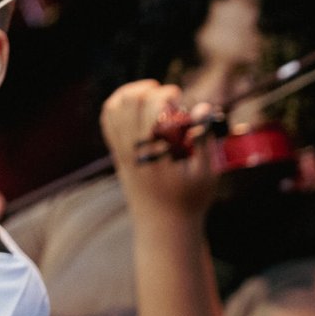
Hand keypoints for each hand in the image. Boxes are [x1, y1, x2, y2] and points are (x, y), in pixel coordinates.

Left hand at [100, 80, 217, 217]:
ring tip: (150, 95)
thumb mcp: (206, 173)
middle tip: (168, 97)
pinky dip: (118, 105)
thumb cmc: (190, 199)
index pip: (154, 108)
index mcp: (159, 153)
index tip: (181, 100)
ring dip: (133, 93)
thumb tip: (202, 106)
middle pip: (132, 101)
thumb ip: (204, 139)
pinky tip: (134, 105)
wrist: (164, 226)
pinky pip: (108, 121)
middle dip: (151, 90)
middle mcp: (137, 150)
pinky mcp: (118, 155)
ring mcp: (123, 152)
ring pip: (116, 107)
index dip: (168, 95)